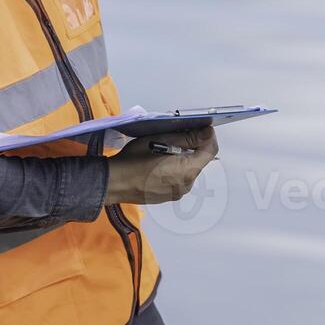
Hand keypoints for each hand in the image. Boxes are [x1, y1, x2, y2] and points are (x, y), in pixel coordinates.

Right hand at [105, 126, 219, 204]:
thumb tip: (207, 133)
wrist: (113, 183)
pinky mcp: (168, 196)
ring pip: (188, 170)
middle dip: (192, 146)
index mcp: (187, 171)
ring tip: (164, 149)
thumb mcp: (160, 141)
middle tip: (176, 135)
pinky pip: (177, 179)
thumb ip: (187, 138)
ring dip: (182, 158)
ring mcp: (177, 193)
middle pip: (199, 160)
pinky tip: (158, 162)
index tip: (200, 127)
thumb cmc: (134, 160)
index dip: (208, 136)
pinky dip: (173, 168)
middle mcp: (186, 185)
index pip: (210, 150)